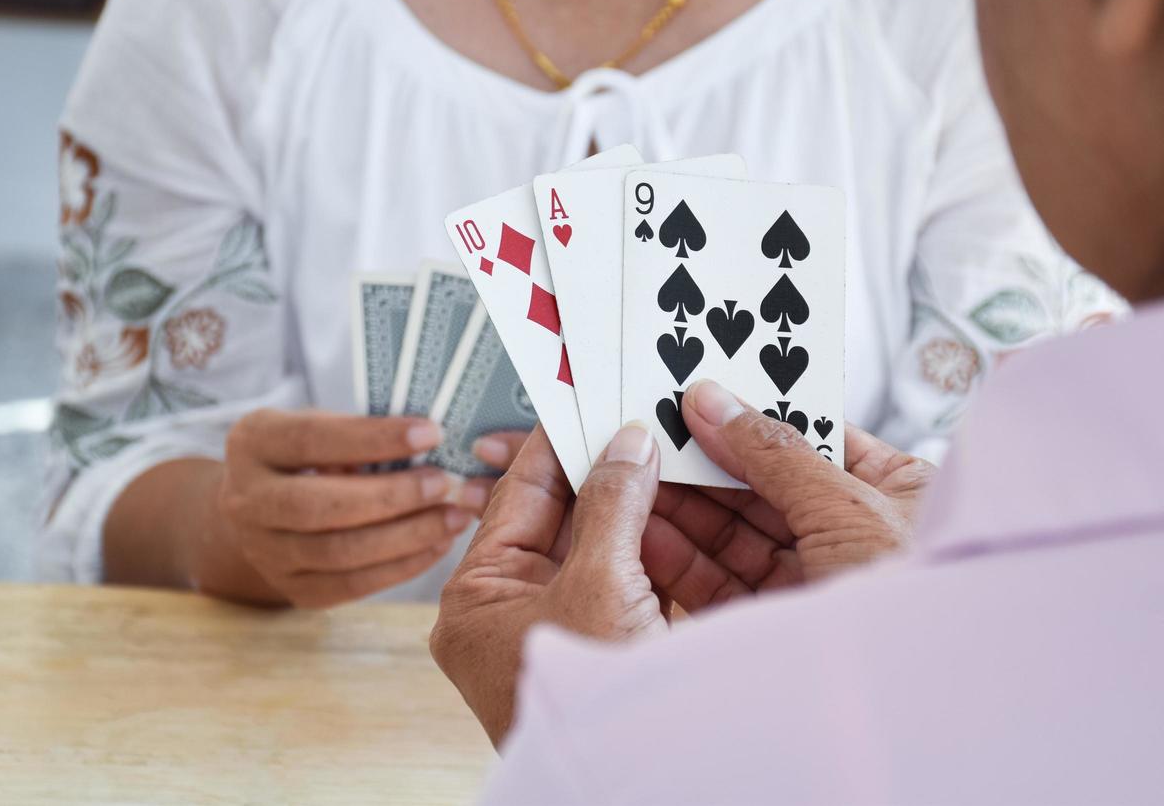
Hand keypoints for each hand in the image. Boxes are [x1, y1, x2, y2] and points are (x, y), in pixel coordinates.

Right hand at [213, 409, 493, 607]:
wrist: (264, 507)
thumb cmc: (312, 454)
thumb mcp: (324, 426)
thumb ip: (364, 432)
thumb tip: (434, 443)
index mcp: (253, 442)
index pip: (313, 440)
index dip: (374, 439)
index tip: (431, 434)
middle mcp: (246, 500)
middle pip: (321, 506)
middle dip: (392, 496)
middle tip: (444, 484)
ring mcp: (263, 551)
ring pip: (338, 552)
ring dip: (406, 536)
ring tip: (453, 516)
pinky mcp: (292, 588)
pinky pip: (351, 585)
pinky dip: (401, 566)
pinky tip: (437, 545)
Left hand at [432, 424, 667, 744]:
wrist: (651, 780)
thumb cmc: (593, 707)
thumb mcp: (597, 585)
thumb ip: (611, 504)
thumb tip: (625, 443)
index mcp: (476, 598)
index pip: (516, 494)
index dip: (554, 441)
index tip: (586, 397)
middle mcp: (512, 613)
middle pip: (561, 516)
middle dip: (604, 468)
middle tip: (637, 416)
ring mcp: (564, 631)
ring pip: (602, 547)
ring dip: (638, 505)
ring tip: (667, 451)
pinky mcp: (610, 647)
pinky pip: (629, 581)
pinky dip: (658, 548)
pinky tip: (687, 508)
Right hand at [641, 380, 931, 613]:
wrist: (915, 706)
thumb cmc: (913, 606)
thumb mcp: (848, 510)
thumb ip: (774, 454)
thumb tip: (714, 402)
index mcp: (897, 498)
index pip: (814, 441)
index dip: (755, 417)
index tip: (697, 395)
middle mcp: (855, 540)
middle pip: (768, 488)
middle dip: (708, 461)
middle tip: (652, 431)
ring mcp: (814, 587)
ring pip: (738, 538)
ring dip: (685, 508)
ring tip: (633, 474)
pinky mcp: (776, 631)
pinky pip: (722, 585)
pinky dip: (681, 559)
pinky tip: (643, 529)